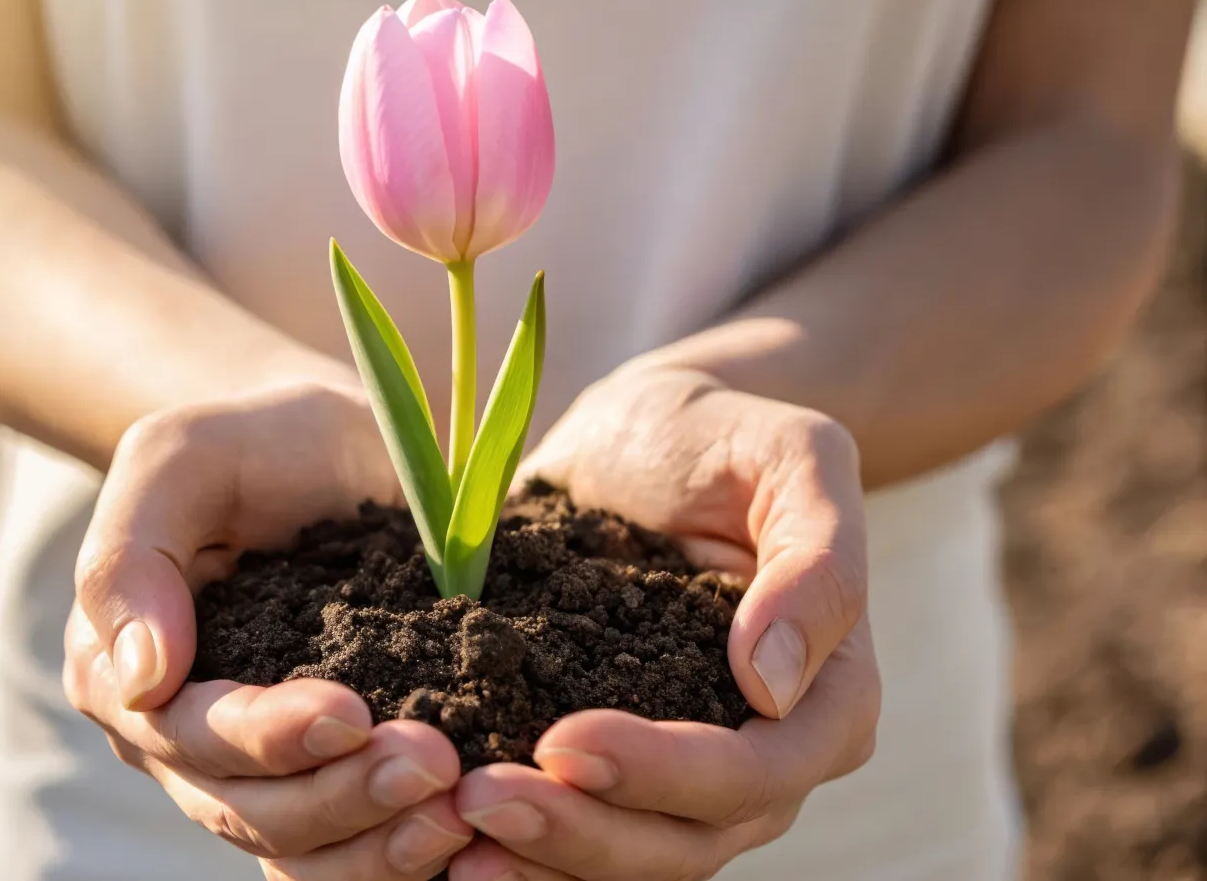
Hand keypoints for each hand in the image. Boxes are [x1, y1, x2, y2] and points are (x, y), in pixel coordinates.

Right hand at [64, 382, 474, 879]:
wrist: (340, 452)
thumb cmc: (254, 444)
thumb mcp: (181, 457)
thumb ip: (131, 555)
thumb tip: (140, 680)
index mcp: (126, 673)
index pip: (188, 733)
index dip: (266, 737)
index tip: (351, 712)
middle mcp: (184, 743)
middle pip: (251, 809)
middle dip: (343, 796)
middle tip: (435, 764)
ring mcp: (261, 772)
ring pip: (305, 849)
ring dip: (381, 842)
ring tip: (460, 805)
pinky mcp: (334, 778)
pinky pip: (355, 850)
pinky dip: (405, 850)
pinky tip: (466, 829)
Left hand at [447, 363, 879, 880]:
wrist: (655, 433)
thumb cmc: (728, 437)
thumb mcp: (794, 458)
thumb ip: (816, 561)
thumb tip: (769, 682)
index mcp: (828, 697)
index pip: (756, 771)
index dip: (662, 773)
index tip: (561, 741)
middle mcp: (765, 756)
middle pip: (686, 838)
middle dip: (582, 831)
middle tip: (478, 798)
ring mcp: (685, 771)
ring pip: (627, 853)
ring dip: (542, 856)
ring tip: (451, 835)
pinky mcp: (616, 761)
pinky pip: (579, 823)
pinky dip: (521, 843)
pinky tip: (445, 838)